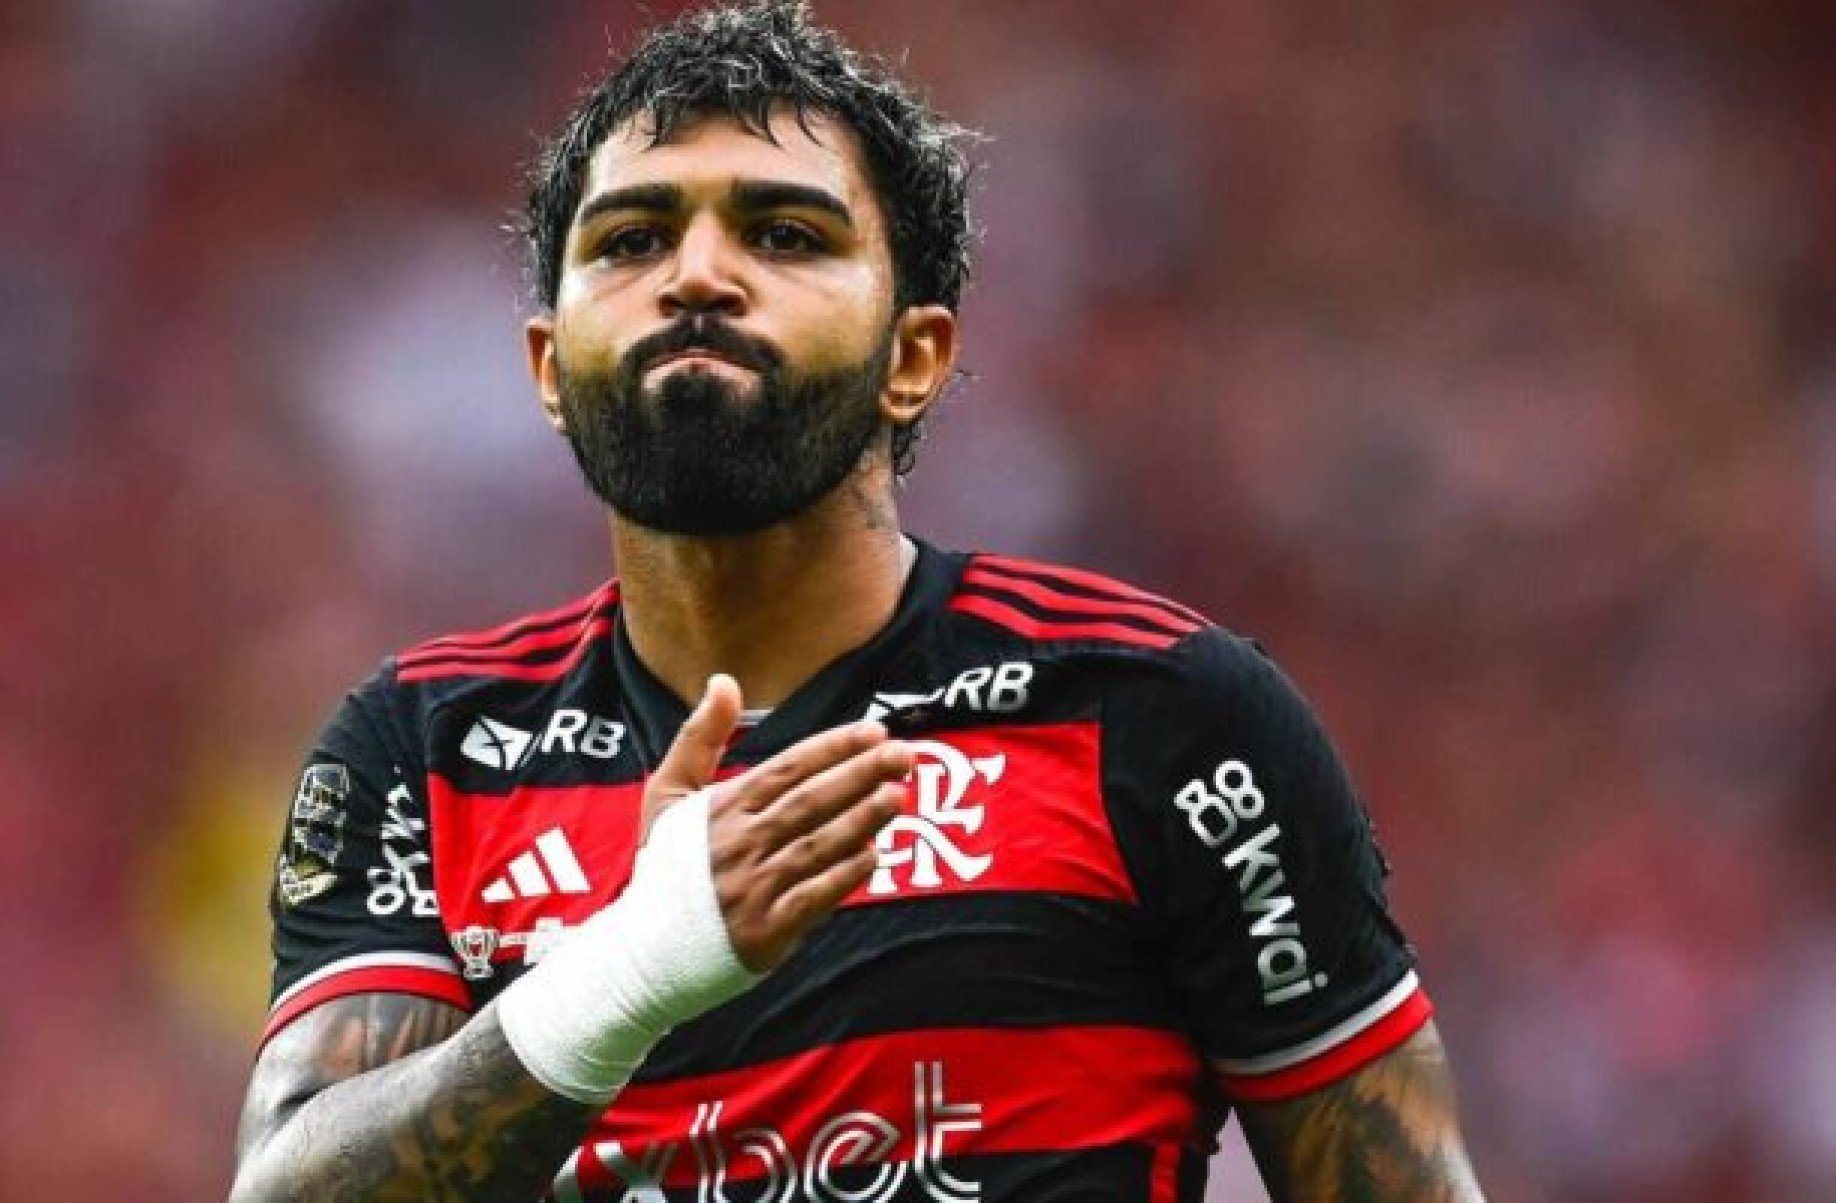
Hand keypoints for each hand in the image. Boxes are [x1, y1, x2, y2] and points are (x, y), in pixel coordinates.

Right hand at [642, 674, 911, 971]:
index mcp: (722, 809)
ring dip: (862, 818)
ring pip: (818, 845)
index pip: (787, 767)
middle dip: (861, 774)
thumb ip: (699, 736)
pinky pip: (814, 898)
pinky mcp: (766, 931)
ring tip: (899, 794)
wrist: (645, 949)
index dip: (834, 747)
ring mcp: (753, 888)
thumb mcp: (666, 795)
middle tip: (904, 754)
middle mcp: (739, 844)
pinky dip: (845, 876)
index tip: (875, 729)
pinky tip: (875, 855)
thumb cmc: (665, 866)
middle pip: (810, 800)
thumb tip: (723, 680)